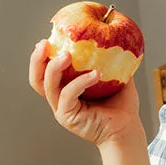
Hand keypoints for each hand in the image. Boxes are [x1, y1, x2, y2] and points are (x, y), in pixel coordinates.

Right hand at [28, 40, 142, 147]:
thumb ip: (112, 58)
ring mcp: (62, 109)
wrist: (128, 128)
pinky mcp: (68, 117)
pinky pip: (68, 95)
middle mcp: (60, 98)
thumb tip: (117, 36)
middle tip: (45, 43)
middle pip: (37, 79)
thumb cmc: (122, 105)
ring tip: (67, 55)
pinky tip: (95, 74)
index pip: (46, 70)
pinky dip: (79, 82)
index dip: (43, 55)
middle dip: (37, 59)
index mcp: (67, 88)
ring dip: (54, 68)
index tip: (49, 37)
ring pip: (48, 86)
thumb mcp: (117, 76)